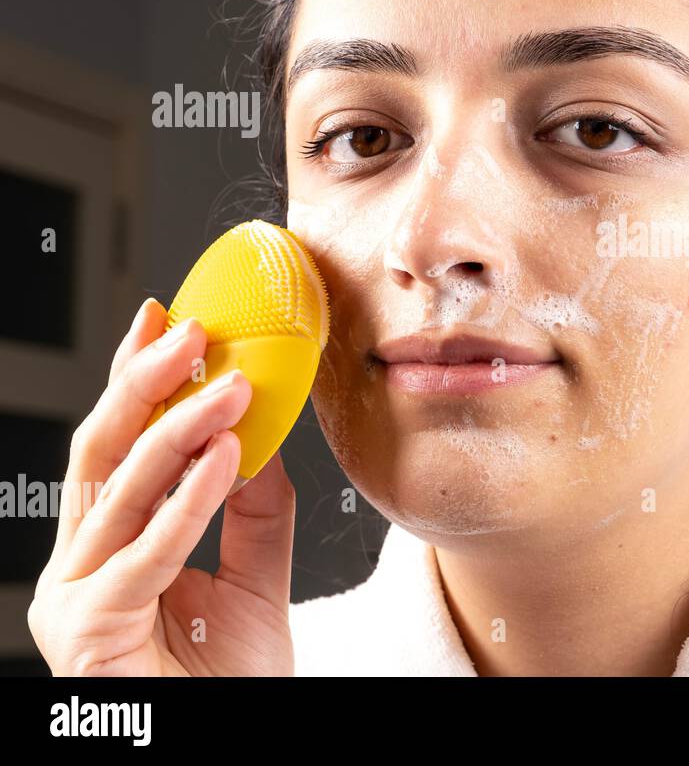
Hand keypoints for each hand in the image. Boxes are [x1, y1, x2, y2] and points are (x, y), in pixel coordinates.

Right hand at [27, 298, 295, 675]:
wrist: (230, 748)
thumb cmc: (230, 682)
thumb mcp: (255, 578)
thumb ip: (254, 510)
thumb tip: (261, 432)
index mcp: (111, 547)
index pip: (120, 447)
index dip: (139, 380)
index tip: (168, 320)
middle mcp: (81, 565)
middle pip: (102, 453)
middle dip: (145, 382)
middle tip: (192, 330)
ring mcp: (73, 598)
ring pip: (120, 489)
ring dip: (180, 429)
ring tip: (231, 385)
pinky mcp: (85, 630)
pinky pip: (145, 552)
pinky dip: (189, 499)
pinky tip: (226, 456)